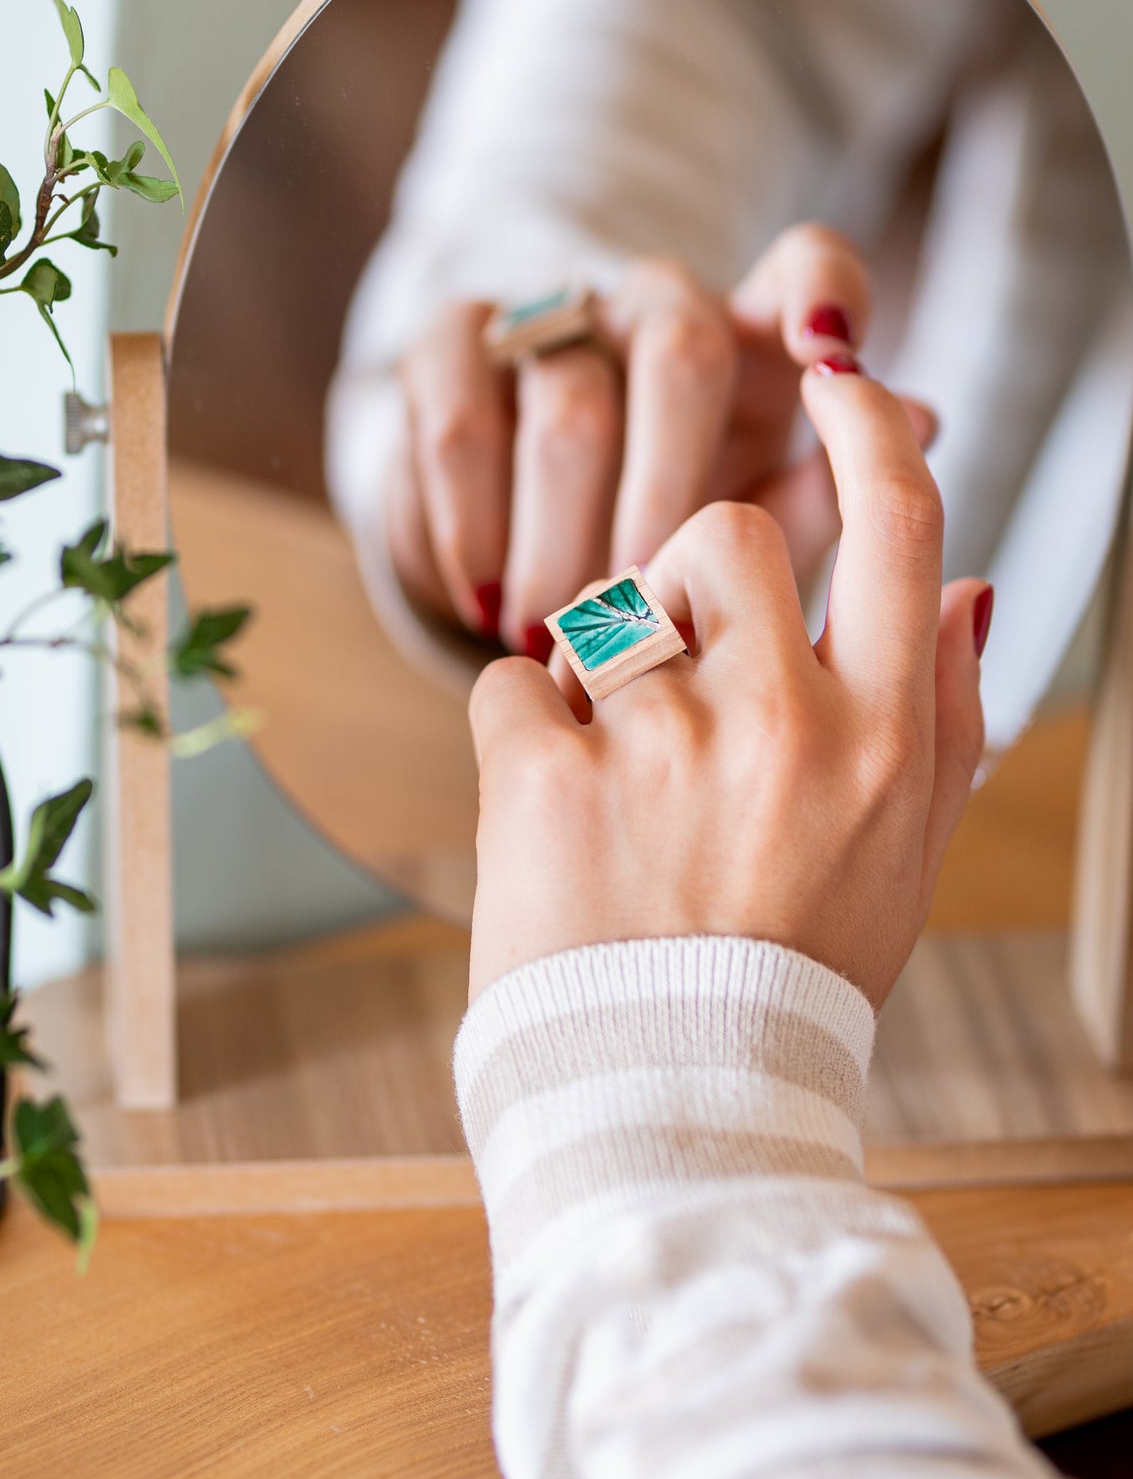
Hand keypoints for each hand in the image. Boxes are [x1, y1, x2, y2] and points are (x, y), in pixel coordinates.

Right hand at [386, 224, 935, 659]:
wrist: (514, 541)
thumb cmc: (662, 551)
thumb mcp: (746, 536)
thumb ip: (825, 495)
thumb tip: (922, 419)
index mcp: (754, 339)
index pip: (807, 265)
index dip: (822, 292)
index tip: (829, 355)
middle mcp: (656, 305)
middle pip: (681, 350)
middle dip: (667, 489)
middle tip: (640, 598)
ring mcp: (554, 319)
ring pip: (565, 402)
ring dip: (558, 536)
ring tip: (550, 635)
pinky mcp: (450, 347)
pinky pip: (457, 427)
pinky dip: (469, 528)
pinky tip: (479, 600)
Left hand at [467, 365, 989, 1007]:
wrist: (673, 1101)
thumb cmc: (793, 976)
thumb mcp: (908, 858)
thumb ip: (948, 717)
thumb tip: (968, 586)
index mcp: (882, 735)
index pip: (897, 522)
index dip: (863, 426)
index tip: (832, 377)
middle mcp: (783, 721)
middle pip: (723, 534)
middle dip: (689, 582)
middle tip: (677, 674)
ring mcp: (661, 745)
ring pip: (605, 609)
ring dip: (600, 672)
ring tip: (617, 776)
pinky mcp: (547, 779)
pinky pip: (510, 682)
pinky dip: (520, 732)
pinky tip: (552, 810)